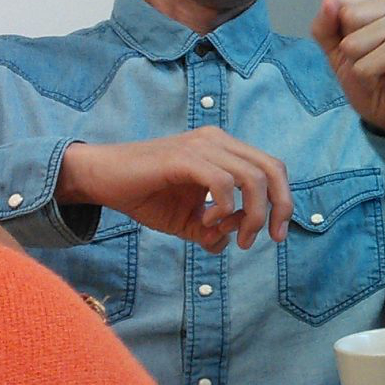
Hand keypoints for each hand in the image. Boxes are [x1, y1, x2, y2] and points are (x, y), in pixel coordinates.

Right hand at [57, 130, 292, 253]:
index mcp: (224, 150)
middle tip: (267, 238)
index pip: (272, 168)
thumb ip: (211, 230)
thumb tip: (228, 243)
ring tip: (236, 236)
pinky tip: (206, 221)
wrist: (101, 179)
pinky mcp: (183, 157)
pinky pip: (222, 182)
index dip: (282, 201)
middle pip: (272, 169)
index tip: (275, 235)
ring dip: (251, 214)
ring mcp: (201, 146)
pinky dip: (224, 208)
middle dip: (279, 208)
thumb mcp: (186, 220)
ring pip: (252, 177)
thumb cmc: (145, 195)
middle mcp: (218, 141)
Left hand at [312, 0, 384, 136]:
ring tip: (382, 70)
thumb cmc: (376, 82)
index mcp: (382, 3)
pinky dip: (369, 78)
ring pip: (352, 43)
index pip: (337, 2)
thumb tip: (329, 2)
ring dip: (360, 66)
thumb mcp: (337, 52)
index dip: (339, 34)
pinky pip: (364, 65)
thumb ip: (326, 27)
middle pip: (346, 17)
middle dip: (349, 49)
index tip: (360, 51)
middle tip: (373, 61)